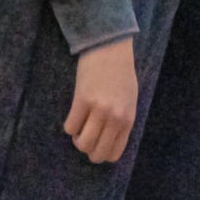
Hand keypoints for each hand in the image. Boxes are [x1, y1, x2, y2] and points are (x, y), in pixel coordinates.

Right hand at [64, 37, 137, 162]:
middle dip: (88, 150)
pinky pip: (70, 128)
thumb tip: (109, 139)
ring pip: (82, 144)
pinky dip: (70, 126)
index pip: (114, 153)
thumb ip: (122, 119)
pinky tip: (75, 113)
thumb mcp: (129, 98)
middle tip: (86, 136)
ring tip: (80, 125)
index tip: (98, 142)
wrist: (110, 46)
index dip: (102, 152)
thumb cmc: (121, 71)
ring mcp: (98, 110)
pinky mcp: (82, 100)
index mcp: (128, 118)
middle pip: (97, 153)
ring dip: (77, 139)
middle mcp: (115, 117)